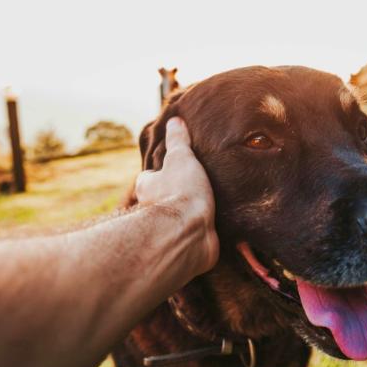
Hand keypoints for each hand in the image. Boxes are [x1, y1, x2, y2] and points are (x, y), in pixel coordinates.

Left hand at [134, 117, 218, 276]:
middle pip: (160, 200)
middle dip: (173, 196)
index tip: (173, 168)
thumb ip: (178, 141)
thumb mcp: (181, 158)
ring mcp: (170, 230)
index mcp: (147, 187)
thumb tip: (174, 120)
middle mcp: (152, 211)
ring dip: (189, 216)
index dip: (160, 173)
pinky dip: (203, 233)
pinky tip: (219, 228)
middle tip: (194, 188)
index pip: (149, 177)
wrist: (190, 233)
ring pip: (177, 220)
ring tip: (211, 206)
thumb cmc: (181, 193)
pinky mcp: (187, 246)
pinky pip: (195, 237)